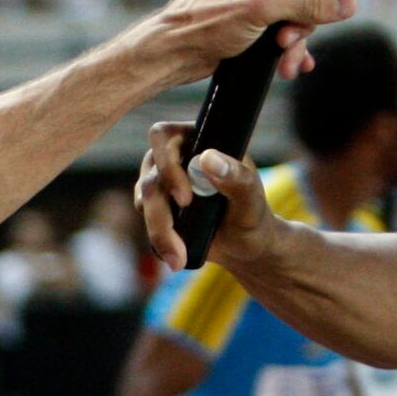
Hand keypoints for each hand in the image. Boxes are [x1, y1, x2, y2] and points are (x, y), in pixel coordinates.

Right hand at [135, 124, 279, 272]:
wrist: (245, 246)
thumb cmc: (253, 216)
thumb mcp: (250, 200)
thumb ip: (235, 178)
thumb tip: (208, 158)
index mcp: (198, 139)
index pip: (163, 136)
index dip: (167, 165)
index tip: (186, 199)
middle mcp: (174, 156)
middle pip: (150, 177)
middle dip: (160, 215)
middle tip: (178, 247)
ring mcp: (162, 182)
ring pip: (144, 201)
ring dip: (159, 232)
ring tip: (180, 259)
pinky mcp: (157, 205)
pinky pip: (144, 218)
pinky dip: (158, 239)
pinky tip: (176, 256)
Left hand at [142, 0, 354, 94]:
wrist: (174, 53)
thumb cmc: (207, 21)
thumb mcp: (264, 8)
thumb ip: (308, 4)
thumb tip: (348, 5)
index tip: (328, 7)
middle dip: (303, 20)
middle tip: (290, 41)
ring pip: (293, 7)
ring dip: (296, 38)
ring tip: (286, 62)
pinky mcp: (248, 8)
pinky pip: (281, 20)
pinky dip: (288, 43)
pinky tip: (293, 64)